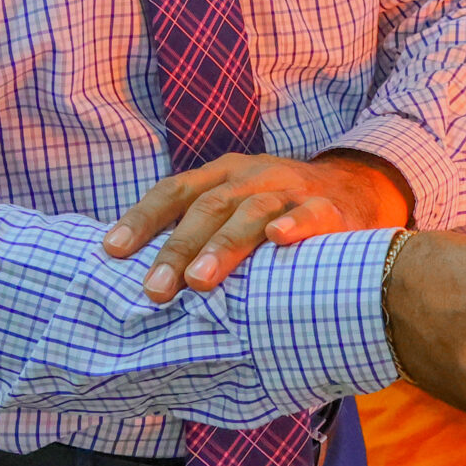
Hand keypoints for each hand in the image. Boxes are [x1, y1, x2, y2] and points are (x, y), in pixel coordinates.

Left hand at [102, 151, 411, 302]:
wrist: (354, 189)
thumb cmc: (276, 211)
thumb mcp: (234, 208)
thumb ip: (197, 234)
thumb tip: (142, 283)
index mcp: (222, 175)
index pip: (175, 190)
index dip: (142, 218)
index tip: (112, 252)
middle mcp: (252, 177)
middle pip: (209, 206)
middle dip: (178, 248)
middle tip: (155, 290)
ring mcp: (291, 190)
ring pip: (252, 211)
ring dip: (224, 245)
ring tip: (200, 282)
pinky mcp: (329, 208)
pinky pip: (311, 213)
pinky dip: (295, 224)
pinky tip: (280, 239)